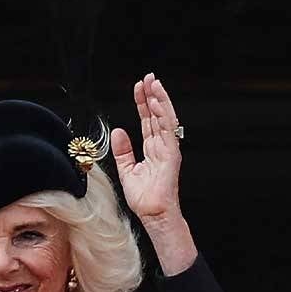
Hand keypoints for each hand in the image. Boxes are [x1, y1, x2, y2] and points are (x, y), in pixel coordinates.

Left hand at [110, 72, 182, 224]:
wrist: (152, 213)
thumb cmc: (144, 197)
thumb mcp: (126, 169)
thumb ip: (123, 150)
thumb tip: (118, 131)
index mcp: (152, 148)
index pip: (147, 120)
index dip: (142, 103)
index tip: (138, 88)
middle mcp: (162, 145)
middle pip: (157, 115)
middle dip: (152, 95)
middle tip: (148, 78)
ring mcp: (168, 149)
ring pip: (165, 118)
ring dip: (159, 100)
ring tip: (153, 84)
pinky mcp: (171, 154)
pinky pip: (167, 131)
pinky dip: (163, 115)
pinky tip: (157, 103)